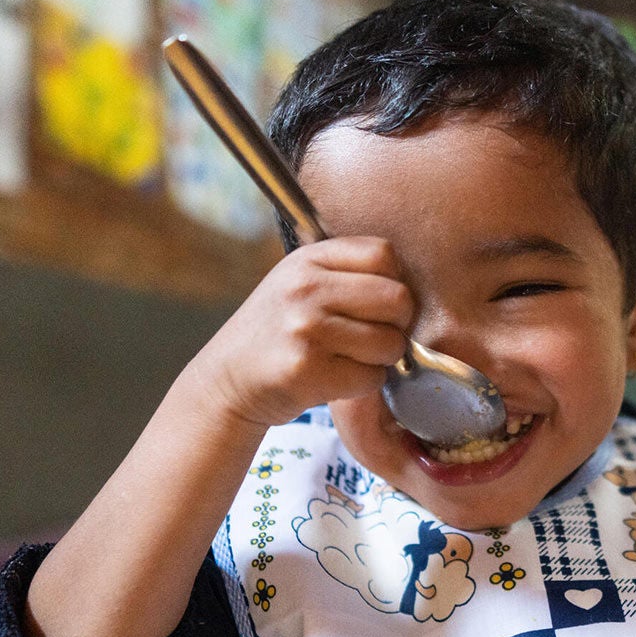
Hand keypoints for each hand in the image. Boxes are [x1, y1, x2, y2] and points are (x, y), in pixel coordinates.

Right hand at [191, 237, 412, 428]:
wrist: (226, 380)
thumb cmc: (274, 333)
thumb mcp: (296, 283)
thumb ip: (344, 273)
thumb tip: (409, 285)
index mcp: (307, 260)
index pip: (383, 253)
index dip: (395, 281)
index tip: (380, 303)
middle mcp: (305, 288)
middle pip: (397, 298)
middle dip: (397, 324)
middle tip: (376, 337)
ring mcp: (306, 328)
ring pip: (390, 342)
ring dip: (383, 359)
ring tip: (354, 359)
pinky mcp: (308, 370)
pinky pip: (371, 377)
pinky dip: (364, 384)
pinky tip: (338, 379)